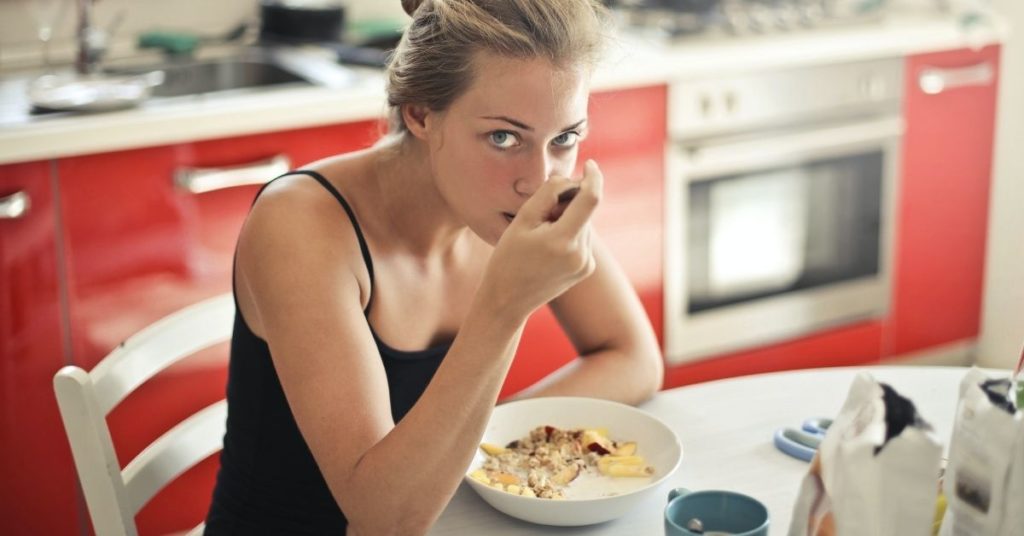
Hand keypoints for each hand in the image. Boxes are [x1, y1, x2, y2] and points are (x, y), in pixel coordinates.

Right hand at [481, 160, 603, 320]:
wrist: (507, 300)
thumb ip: (549, 193)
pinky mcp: (586, 269)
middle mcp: (581, 254)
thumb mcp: (522, 220)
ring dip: (568, 219)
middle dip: (569, 203)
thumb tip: (570, 179)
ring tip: (541, 236)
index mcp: (563, 240)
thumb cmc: (508, 257)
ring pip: (584, 224)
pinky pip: (583, 239)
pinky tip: (548, 248)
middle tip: (541, 215)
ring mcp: (586, 264)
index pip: (591, 198)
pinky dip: (570, 233)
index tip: (591, 165)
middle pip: (585, 211)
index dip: (593, 177)